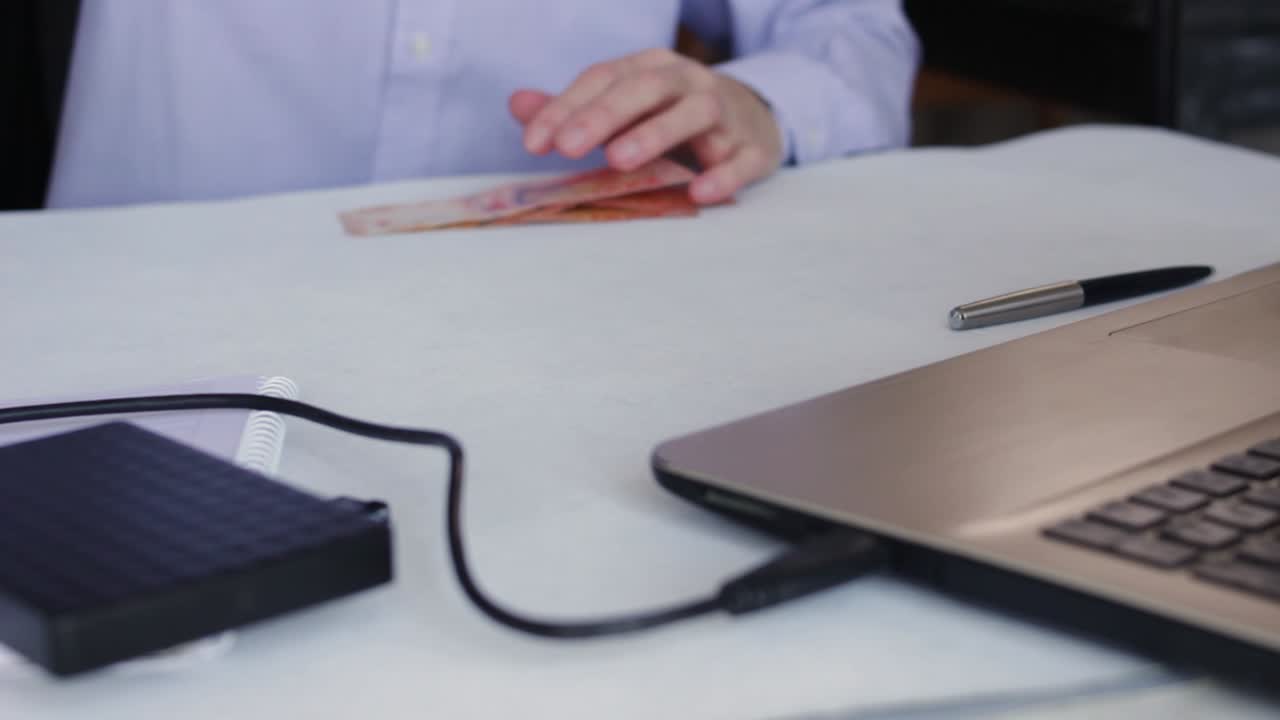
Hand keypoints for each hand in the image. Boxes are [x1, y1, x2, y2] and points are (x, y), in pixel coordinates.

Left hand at [509, 48, 783, 204]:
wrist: (753, 119)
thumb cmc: (673, 116)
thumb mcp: (624, 107)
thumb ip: (573, 109)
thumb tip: (517, 105)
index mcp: (649, 68)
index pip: (602, 79)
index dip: (566, 108)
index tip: (534, 143)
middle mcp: (687, 81)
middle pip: (645, 88)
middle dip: (603, 116)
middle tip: (567, 148)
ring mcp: (724, 114)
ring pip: (694, 112)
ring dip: (656, 133)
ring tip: (620, 161)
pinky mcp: (753, 148)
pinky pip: (742, 159)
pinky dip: (722, 175)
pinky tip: (697, 192)